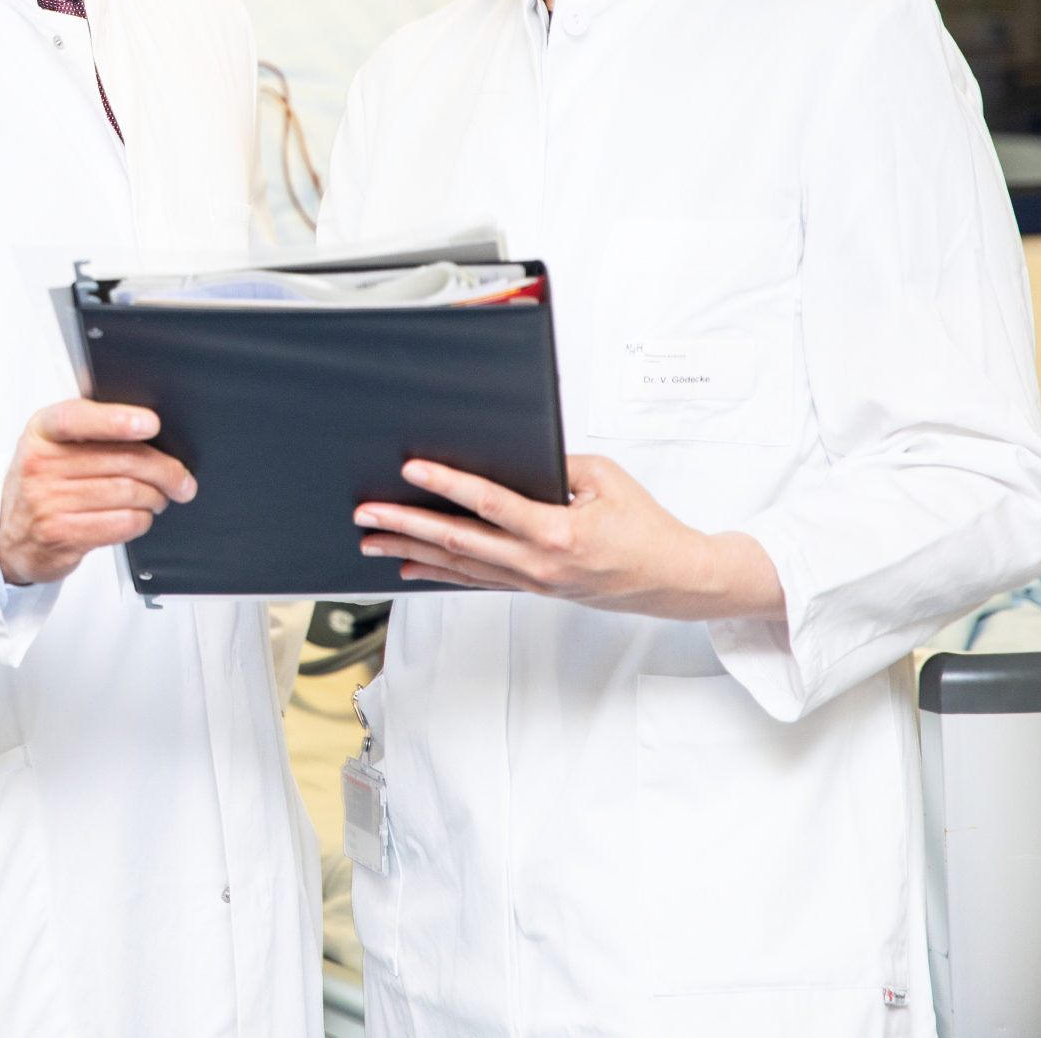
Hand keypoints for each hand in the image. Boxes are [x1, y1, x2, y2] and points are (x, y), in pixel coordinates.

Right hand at [0, 399, 195, 585]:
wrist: (10, 535)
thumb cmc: (44, 483)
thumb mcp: (52, 446)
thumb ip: (90, 433)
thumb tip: (152, 433)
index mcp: (41, 430)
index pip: (78, 418)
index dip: (116, 420)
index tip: (150, 424)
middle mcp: (40, 463)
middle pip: (120, 460)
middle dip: (164, 470)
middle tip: (181, 478)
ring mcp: (47, 501)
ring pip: (128, 493)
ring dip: (156, 497)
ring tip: (160, 497)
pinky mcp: (61, 534)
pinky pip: (121, 523)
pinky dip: (142, 520)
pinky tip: (141, 516)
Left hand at [351, 454, 784, 622]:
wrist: (674, 580)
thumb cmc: (645, 527)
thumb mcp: (605, 479)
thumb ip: (554, 465)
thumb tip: (510, 452)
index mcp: (558, 531)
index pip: (489, 504)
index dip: (446, 484)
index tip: (411, 469)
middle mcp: (538, 562)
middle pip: (458, 540)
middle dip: (406, 525)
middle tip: (366, 514)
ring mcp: (532, 581)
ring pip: (458, 565)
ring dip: (410, 551)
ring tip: (371, 541)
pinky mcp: (531, 588)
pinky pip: (475, 579)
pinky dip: (438, 571)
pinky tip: (409, 565)